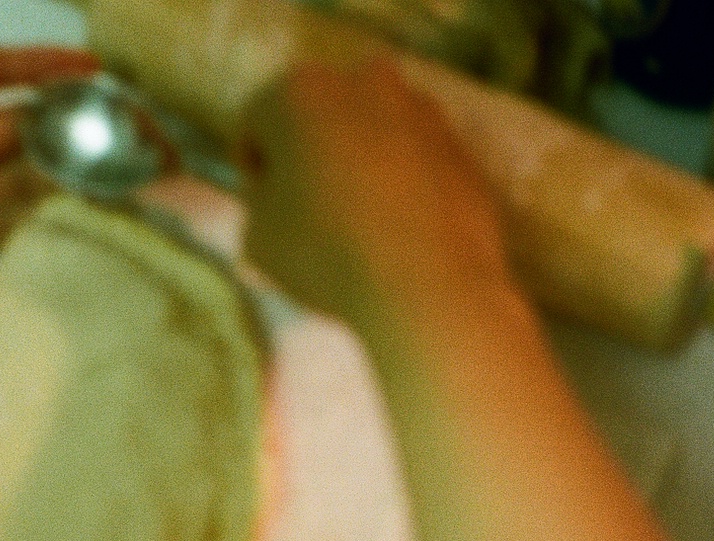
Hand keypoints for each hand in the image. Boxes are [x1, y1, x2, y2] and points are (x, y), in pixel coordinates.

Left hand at [0, 0, 96, 354]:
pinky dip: (49, 212)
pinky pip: (15, 222)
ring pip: (25, 171)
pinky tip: (84, 208)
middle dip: (65, 115)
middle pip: (19, 122)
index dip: (34, 64)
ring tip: (115, 162)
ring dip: (65, 162)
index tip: (87, 65)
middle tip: (119, 120)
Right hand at [241, 60, 509, 332]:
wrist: (429, 286)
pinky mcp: (459, 143)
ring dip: (356, 165)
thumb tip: (279, 193)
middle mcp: (362, 81)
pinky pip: (413, 158)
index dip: (254, 173)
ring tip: (356, 226)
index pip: (255, 126)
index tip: (266, 212)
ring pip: (368, 132)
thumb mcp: (258, 238)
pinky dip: (401, 182)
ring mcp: (419, 108)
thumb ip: (261, 201)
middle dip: (308, 157)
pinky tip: (396, 230)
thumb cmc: (328, 256)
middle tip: (307, 215)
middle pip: (316, 118)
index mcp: (297, 91)